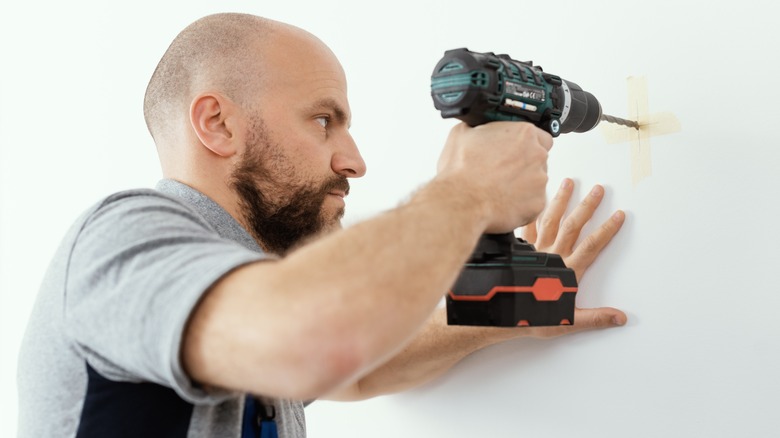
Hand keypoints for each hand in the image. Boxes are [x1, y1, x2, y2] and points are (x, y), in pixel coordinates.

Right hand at [437, 122, 552, 232]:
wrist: (460, 202)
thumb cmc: (460, 171)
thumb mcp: (462, 133)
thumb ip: (480, 128)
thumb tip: (478, 128)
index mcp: (523, 134)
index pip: (540, 135)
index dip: (525, 144)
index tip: (515, 149)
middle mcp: (537, 155)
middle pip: (538, 158)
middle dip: (524, 163)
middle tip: (502, 170)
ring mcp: (540, 181)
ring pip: (536, 181)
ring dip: (522, 183)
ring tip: (498, 188)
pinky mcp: (537, 204)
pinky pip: (532, 202)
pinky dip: (520, 203)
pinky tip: (501, 201)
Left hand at [520, 178, 627, 336]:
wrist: (501, 314)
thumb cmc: (532, 318)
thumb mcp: (567, 322)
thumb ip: (595, 318)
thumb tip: (620, 318)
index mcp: (567, 271)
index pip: (592, 246)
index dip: (606, 230)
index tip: (619, 215)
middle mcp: (552, 256)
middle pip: (573, 226)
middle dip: (587, 206)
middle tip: (598, 189)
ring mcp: (535, 250)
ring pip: (550, 219)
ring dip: (560, 200)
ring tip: (568, 182)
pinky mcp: (521, 250)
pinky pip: (527, 226)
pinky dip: (532, 212)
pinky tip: (534, 200)